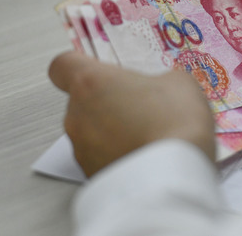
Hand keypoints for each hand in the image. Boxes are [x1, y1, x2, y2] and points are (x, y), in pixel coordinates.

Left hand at [48, 51, 214, 176]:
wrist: (173, 176)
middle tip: (139, 106)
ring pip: (90, 132)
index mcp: (91, 82)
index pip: (63, 65)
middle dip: (108, 102)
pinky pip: (100, 158)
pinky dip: (117, 155)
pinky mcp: (90, 176)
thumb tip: (159, 89)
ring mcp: (81, 149)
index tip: (97, 68)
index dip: (79, 65)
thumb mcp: (178, 83)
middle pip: (81, 101)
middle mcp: (77, 115)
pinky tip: (144, 155)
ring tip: (147, 135)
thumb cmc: (173, 123)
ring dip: (113, 131)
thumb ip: (158, 79)